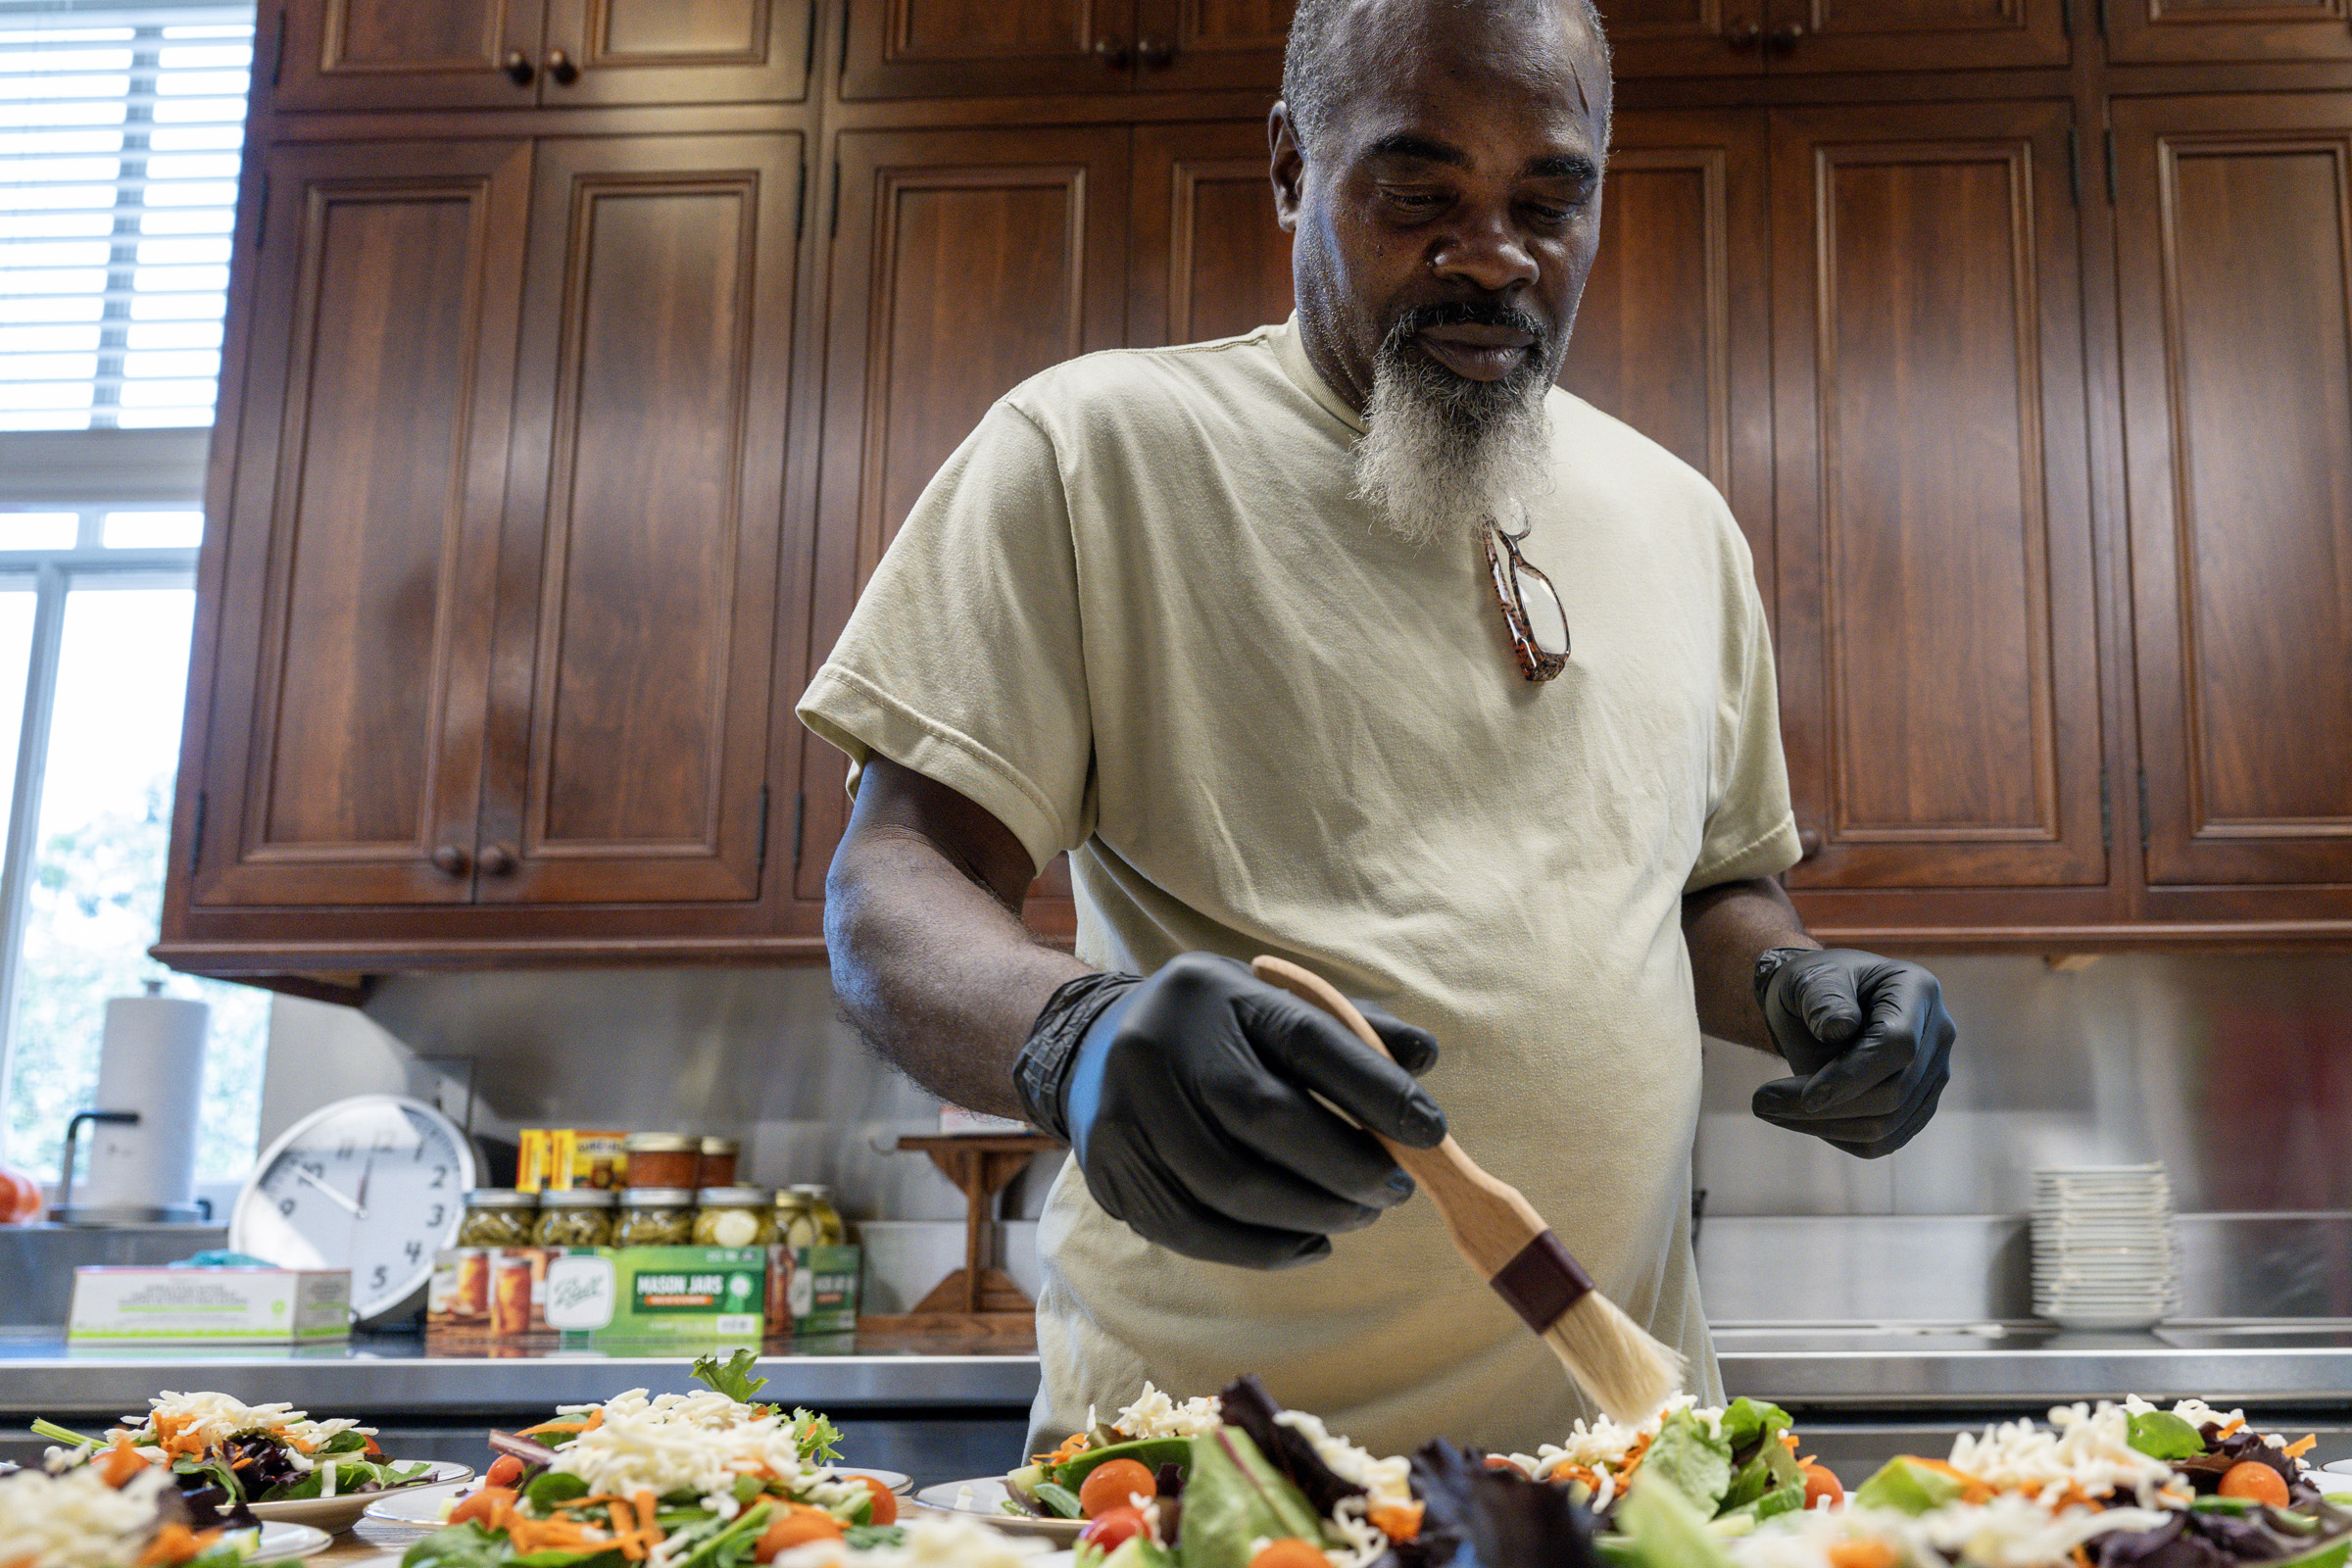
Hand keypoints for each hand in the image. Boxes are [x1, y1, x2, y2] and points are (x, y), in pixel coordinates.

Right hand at [1018, 953, 1444, 1268]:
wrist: (1098, 1049)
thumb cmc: (1217, 1032)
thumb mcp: (1275, 1006)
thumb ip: (1348, 1032)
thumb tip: (1424, 1058)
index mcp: (1215, 992)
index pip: (1306, 1038)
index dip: (1375, 1089)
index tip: (1431, 1132)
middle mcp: (1161, 1043)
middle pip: (1265, 1115)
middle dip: (1344, 1166)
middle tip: (1394, 1192)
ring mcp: (1126, 1109)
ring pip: (1230, 1185)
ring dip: (1309, 1213)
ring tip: (1357, 1216)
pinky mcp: (1111, 1168)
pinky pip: (1194, 1229)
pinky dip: (1262, 1249)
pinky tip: (1309, 1242)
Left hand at [1750, 948, 1953, 1158]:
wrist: (1821, 1004)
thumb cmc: (1814, 985)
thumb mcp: (1808, 977)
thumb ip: (1823, 998)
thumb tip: (1838, 1028)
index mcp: (1917, 990)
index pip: (1897, 1044)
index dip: (1852, 1076)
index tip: (1805, 1097)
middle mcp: (1939, 1034)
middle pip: (1895, 1093)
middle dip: (1828, 1107)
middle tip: (1761, 1102)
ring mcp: (1933, 1073)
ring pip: (1888, 1125)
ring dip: (1824, 1127)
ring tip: (1769, 1108)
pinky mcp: (1918, 1105)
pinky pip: (1883, 1141)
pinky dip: (1837, 1136)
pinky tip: (1795, 1118)